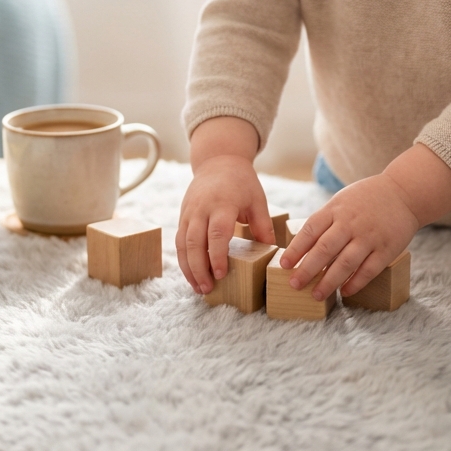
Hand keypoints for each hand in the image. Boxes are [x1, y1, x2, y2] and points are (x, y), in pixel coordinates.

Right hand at [177, 155, 276, 293]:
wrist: (218, 161)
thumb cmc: (241, 182)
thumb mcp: (257, 199)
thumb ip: (263, 225)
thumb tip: (271, 251)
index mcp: (222, 203)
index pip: (217, 233)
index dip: (217, 255)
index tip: (221, 274)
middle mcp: (201, 209)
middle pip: (194, 242)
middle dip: (199, 268)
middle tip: (208, 289)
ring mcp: (188, 213)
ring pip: (182, 244)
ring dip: (188, 268)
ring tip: (198, 288)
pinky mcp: (182, 216)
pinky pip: (179, 241)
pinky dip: (184, 260)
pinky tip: (192, 275)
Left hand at [281, 144, 450, 299]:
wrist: (403, 192)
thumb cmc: (365, 199)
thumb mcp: (340, 202)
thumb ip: (323, 222)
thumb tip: (300, 249)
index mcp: (336, 210)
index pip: (311, 230)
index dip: (296, 249)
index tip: (284, 264)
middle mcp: (351, 223)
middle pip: (325, 249)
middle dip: (307, 269)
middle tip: (294, 285)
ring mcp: (369, 236)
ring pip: (346, 262)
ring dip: (329, 281)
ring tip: (316, 295)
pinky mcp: (387, 248)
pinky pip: (369, 269)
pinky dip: (355, 282)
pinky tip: (344, 292)